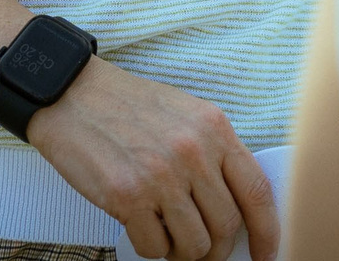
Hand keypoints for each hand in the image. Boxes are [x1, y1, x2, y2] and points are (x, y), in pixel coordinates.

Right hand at [27, 58, 278, 259]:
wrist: (70, 94)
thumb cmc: (128, 107)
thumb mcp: (184, 114)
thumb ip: (214, 154)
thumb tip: (237, 208)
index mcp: (213, 128)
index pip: (256, 191)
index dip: (268, 231)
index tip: (266, 253)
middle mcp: (192, 151)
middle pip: (226, 225)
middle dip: (216, 249)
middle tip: (201, 249)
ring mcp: (160, 176)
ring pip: (194, 244)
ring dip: (182, 251)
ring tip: (167, 235)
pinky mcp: (127, 197)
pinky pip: (155, 247)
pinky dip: (152, 248)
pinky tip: (142, 227)